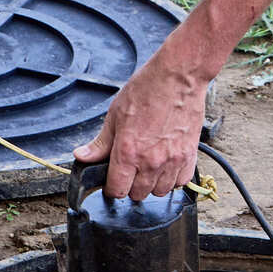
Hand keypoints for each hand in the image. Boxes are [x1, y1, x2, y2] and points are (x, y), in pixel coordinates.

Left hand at [74, 51, 208, 199]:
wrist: (178, 77)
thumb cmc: (147, 89)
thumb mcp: (115, 114)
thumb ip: (100, 143)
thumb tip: (82, 156)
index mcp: (128, 152)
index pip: (116, 191)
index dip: (111, 188)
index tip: (113, 181)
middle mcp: (150, 162)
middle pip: (137, 195)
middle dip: (131, 186)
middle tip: (130, 170)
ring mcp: (172, 160)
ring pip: (160, 192)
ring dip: (152, 184)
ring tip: (149, 167)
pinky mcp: (189, 156)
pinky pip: (180, 182)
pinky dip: (173, 178)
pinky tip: (166, 165)